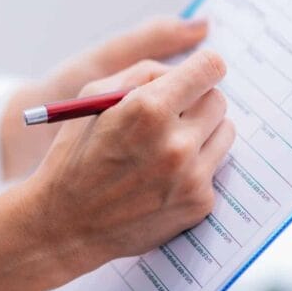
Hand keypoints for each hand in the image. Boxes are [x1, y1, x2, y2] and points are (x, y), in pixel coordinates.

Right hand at [0, 51, 233, 290]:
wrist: (66, 224)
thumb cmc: (74, 154)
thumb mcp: (93, 98)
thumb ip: (142, 74)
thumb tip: (181, 71)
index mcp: (148, 109)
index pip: (210, 68)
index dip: (204, 67)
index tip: (199, 73)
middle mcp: (176, 142)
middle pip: (218, 99)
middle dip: (199, 99)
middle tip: (176, 111)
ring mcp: (191, 176)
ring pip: (225, 132)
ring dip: (202, 131)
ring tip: (169, 143)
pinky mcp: (199, 202)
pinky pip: (213, 168)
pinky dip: (194, 166)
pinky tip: (163, 176)